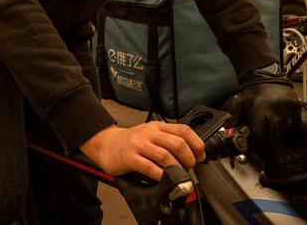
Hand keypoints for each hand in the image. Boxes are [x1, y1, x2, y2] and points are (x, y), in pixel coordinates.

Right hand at [79, 122, 204, 180]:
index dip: (196, 144)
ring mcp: (139, 144)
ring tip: (178, 174)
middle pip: (178, 144)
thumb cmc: (131, 142)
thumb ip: (168, 140)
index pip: (183, 130)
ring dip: (177, 168)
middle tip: (189, 167)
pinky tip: (164, 179)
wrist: (106, 144)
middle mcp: (149, 133)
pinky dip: (161, 175)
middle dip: (189, 159)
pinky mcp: (130, 157)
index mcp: (157, 126)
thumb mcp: (150, 134)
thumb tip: (192, 154)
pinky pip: (150, 167)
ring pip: (166, 156)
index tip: (200, 156)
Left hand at [237, 64, 301, 158]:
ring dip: (280, 136)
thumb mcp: (242, 103)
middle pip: (274, 138)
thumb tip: (229, 132)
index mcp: (260, 111)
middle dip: (271, 147)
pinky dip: (290, 129)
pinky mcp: (296, 108)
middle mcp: (275, 112)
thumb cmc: (255, 93)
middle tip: (269, 152)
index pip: (261, 135)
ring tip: (274, 131)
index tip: (259, 150)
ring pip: (285, 133)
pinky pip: (295, 126)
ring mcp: (287, 111)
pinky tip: (283, 125)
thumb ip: (235, 118)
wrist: (269, 79)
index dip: (260, 146)